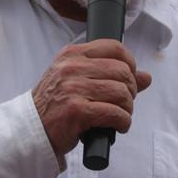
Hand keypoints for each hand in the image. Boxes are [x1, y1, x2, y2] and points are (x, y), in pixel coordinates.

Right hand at [33, 40, 151, 161]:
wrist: (31, 130)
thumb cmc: (56, 105)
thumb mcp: (78, 81)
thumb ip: (110, 75)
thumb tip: (146, 76)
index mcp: (72, 55)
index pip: (114, 48)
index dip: (130, 63)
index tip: (130, 79)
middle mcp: (71, 68)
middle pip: (122, 71)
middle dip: (130, 90)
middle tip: (125, 103)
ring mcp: (73, 88)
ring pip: (121, 93)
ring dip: (127, 108)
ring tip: (121, 116)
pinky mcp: (76, 111)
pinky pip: (114, 113)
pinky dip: (123, 122)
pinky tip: (118, 126)